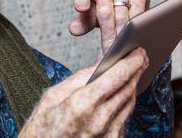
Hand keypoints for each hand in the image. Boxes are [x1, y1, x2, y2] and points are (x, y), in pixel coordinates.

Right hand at [20, 48, 148, 137]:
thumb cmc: (41, 129)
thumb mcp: (52, 97)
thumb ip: (79, 79)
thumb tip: (101, 63)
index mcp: (82, 105)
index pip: (116, 77)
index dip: (130, 62)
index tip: (137, 51)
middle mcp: (99, 121)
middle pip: (127, 89)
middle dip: (135, 71)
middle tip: (141, 57)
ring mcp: (108, 135)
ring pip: (129, 103)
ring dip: (132, 85)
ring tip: (134, 72)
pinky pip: (124, 118)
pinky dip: (125, 103)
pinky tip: (124, 93)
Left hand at [70, 0, 150, 53]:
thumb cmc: (101, 3)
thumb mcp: (89, 13)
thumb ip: (83, 21)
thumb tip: (75, 29)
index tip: (81, 8)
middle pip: (105, 7)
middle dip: (108, 31)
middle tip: (109, 48)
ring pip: (123, 8)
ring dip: (123, 30)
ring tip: (121, 45)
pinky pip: (138, 5)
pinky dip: (137, 20)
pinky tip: (135, 32)